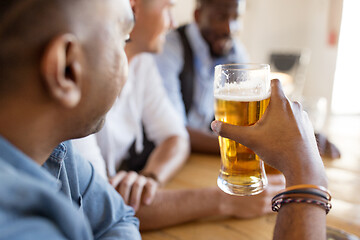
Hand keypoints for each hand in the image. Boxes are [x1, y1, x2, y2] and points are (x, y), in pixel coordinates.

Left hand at [109, 171, 157, 211]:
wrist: (144, 191)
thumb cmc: (126, 194)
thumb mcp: (119, 193)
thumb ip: (112, 195)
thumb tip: (100, 202)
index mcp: (120, 176)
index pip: (113, 181)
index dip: (111, 190)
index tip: (110, 200)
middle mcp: (130, 175)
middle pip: (126, 183)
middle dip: (124, 196)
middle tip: (123, 208)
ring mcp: (141, 178)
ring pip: (138, 184)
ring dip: (135, 197)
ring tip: (133, 209)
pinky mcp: (151, 182)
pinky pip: (150, 186)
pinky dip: (149, 194)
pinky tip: (146, 203)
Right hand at [211, 79, 326, 186]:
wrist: (302, 166)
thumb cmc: (277, 149)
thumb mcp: (249, 139)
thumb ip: (230, 131)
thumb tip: (214, 125)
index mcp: (280, 103)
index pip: (275, 82)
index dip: (265, 83)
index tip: (257, 90)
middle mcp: (295, 107)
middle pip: (279, 98)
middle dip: (268, 104)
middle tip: (256, 114)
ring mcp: (304, 118)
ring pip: (289, 111)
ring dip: (279, 116)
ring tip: (268, 129)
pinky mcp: (309, 130)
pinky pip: (296, 122)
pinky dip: (288, 126)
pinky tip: (280, 139)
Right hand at [219, 174, 285, 217]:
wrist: (224, 200)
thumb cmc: (233, 185)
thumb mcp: (246, 175)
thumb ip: (259, 173)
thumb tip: (267, 166)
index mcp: (262, 182)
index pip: (282, 178)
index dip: (286, 176)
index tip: (287, 174)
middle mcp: (266, 193)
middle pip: (285, 189)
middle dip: (288, 185)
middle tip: (289, 182)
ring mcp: (264, 203)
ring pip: (282, 199)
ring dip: (284, 195)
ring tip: (284, 192)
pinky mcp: (261, 211)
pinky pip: (275, 208)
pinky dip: (278, 204)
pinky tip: (277, 201)